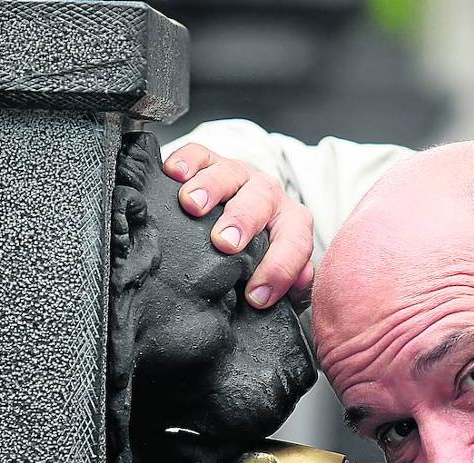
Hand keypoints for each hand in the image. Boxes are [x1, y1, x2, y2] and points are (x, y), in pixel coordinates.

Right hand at [163, 143, 314, 307]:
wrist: (241, 215)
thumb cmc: (259, 250)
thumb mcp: (279, 267)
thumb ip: (293, 278)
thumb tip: (300, 282)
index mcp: (293, 222)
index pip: (295, 243)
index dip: (278, 271)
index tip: (255, 297)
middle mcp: (269, 194)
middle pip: (263, 200)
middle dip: (244, 221)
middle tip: (225, 242)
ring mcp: (239, 175)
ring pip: (230, 173)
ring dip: (211, 188)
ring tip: (192, 204)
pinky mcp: (209, 161)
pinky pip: (198, 154)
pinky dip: (186, 161)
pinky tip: (174, 174)